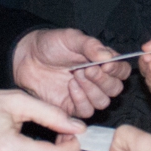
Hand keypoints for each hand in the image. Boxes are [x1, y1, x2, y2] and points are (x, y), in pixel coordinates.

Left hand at [12, 29, 129, 117]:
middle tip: (86, 69)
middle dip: (102, 80)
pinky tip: (70, 87)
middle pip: (116, 89)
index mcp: (103, 62)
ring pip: (103, 102)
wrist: (27, 56)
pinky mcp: (73, 107)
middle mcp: (98, 80)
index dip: (117, 70)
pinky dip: (81, 100)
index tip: (105, 65)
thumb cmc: (51, 44)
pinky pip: (86, 111)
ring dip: (91, 90)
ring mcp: (86, 95)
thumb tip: (109, 57)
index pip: (122, 71)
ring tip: (75, 75)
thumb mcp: (72, 38)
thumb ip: (91, 45)